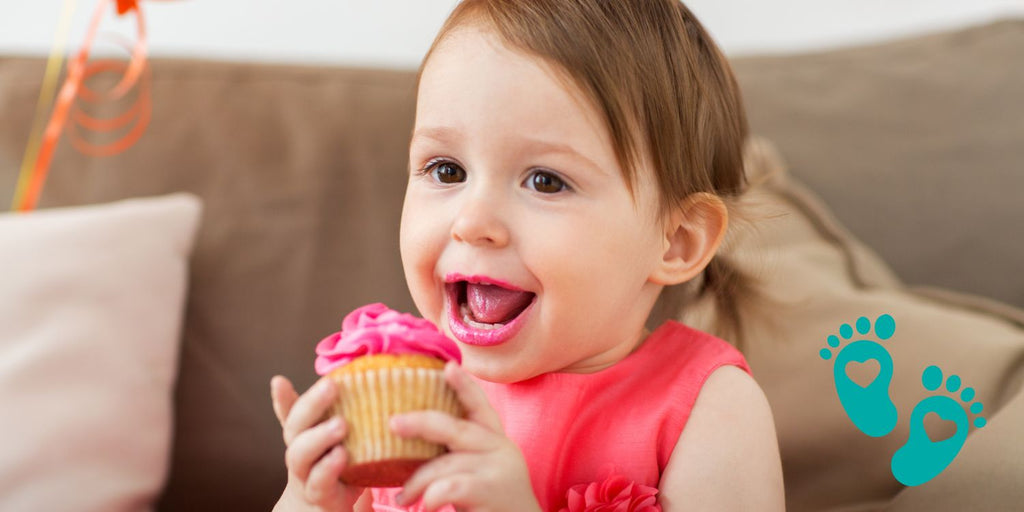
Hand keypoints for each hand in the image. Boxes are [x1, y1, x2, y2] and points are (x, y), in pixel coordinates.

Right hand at [271, 375, 363, 510]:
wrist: (326, 507)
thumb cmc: (335, 466)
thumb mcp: (336, 438)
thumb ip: (337, 413)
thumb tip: (348, 378)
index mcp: (303, 435)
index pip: (291, 412)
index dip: (282, 397)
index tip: (279, 381)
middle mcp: (299, 452)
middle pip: (295, 427)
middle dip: (312, 404)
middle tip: (331, 385)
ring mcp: (305, 475)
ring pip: (300, 455)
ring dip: (319, 436)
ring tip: (341, 424)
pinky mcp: (320, 495)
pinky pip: (318, 482)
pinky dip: (328, 468)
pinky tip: (342, 455)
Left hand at [389, 362, 541, 511]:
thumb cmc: (491, 501)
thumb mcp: (481, 467)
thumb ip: (461, 450)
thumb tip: (416, 432)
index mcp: (495, 439)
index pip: (480, 406)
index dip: (464, 385)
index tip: (448, 366)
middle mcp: (500, 448)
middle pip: (457, 428)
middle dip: (421, 423)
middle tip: (393, 423)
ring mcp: (497, 469)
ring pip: (446, 463)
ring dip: (417, 480)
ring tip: (403, 497)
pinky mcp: (489, 491)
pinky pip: (449, 487)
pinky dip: (429, 496)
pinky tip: (421, 506)